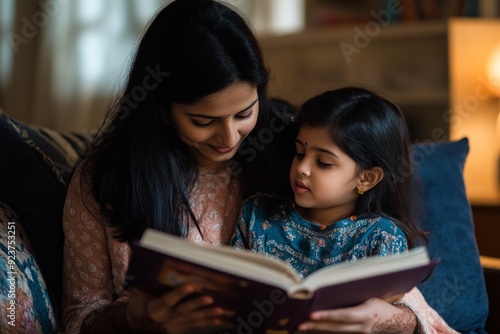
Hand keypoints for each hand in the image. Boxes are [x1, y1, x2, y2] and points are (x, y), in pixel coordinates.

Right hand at [126, 284, 234, 332]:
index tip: (189, 286)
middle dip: (197, 305)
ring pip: (192, 320)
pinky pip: (195, 327)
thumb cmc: (142, 305)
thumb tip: (170, 270)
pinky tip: (218, 320)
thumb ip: (156, 288)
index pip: (167, 300)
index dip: (178, 293)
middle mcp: (166, 318)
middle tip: (210, 299)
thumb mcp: (144, 296)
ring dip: (207, 315)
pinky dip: (207, 324)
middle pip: (183, 311)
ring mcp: (174, 326)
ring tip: (220, 310)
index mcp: (155, 308)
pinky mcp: (180, 331)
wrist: (138, 325)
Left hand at [297, 298, 415, 333]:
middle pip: (337, 328)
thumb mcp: (371, 298)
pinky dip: (326, 333)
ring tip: (303, 327)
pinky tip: (315, 330)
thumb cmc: (381, 305)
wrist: (397, 323)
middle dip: (317, 326)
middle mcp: (362, 327)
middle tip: (301, 324)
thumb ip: (354, 297)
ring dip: (319, 331)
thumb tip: (333, 288)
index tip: (313, 314)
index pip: (344, 315)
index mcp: (366, 313)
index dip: (328, 316)